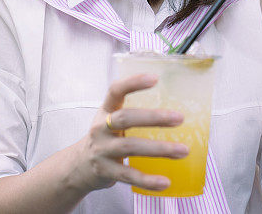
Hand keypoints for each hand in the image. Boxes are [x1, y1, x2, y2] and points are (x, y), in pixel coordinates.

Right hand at [70, 74, 187, 192]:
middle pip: (125, 118)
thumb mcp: (111, 121)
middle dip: (153, 118)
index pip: (115, 90)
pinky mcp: (105, 171)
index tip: (155, 78)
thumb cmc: (106, 138)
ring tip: (183, 150)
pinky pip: (128, 175)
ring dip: (159, 148)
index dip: (133, 83)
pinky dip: (148, 180)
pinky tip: (165, 182)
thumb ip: (134, 115)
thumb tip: (176, 112)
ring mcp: (101, 150)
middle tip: (179, 118)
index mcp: (105, 110)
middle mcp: (101, 128)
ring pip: (130, 147)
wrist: (78, 166)